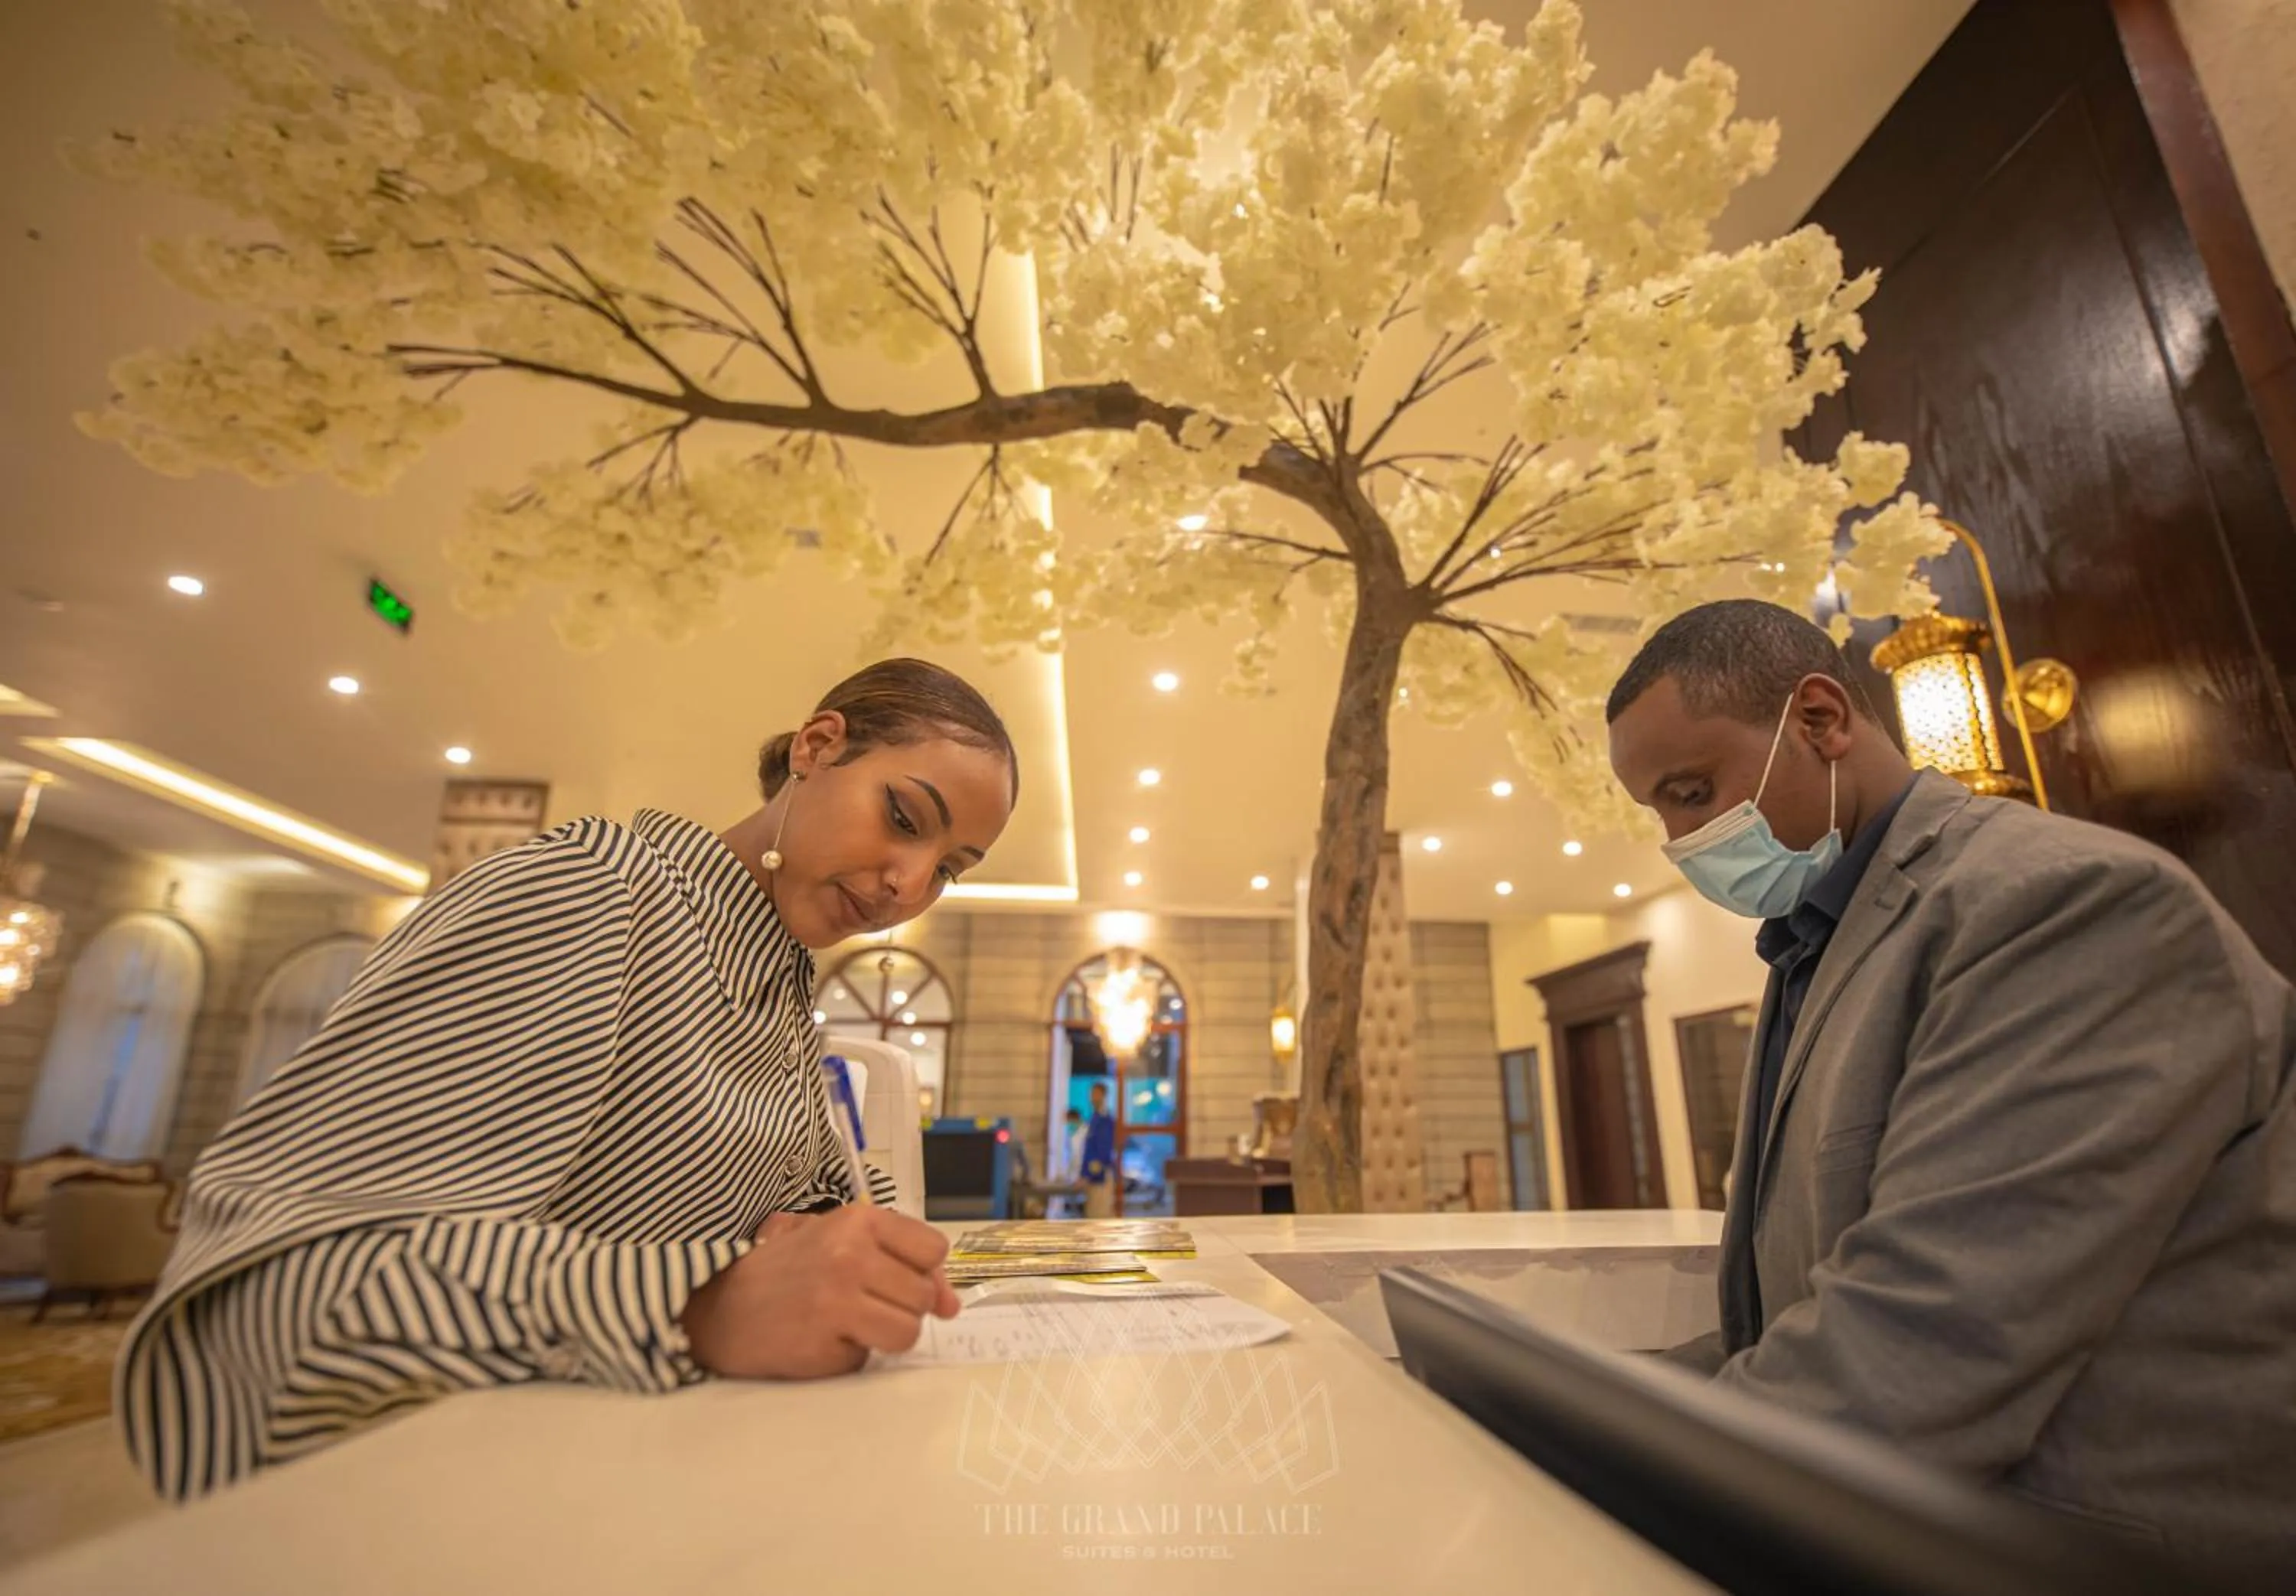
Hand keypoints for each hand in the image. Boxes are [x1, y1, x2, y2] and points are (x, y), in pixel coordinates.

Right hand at [679, 1205, 959, 1378]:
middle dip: (900, 1304)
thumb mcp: (838, 1241)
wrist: (715, 1306)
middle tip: (862, 1301)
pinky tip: (822, 1339)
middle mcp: (851, 1257)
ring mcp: (839, 1304)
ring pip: (907, 1332)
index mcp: (857, 1221)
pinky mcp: (827, 1347)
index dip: (921, 1269)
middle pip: (923, 1296)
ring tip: (848, 1322)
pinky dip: (851, 1355)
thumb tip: (951, 1303)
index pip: (932, 1249)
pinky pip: (869, 1359)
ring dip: (883, 1334)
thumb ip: (899, 1260)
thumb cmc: (783, 1268)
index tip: (898, 1275)